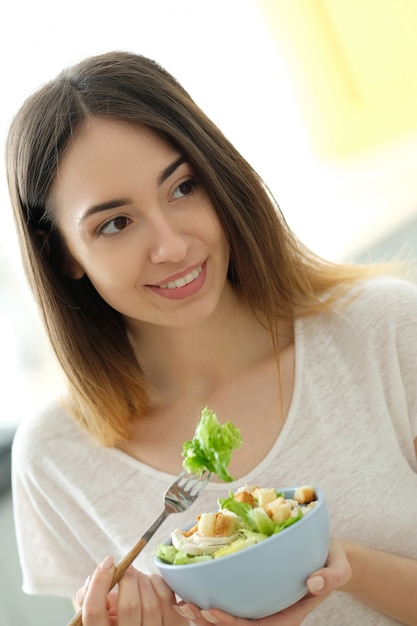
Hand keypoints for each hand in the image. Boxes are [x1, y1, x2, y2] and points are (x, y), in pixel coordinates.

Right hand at [75, 556, 188, 624]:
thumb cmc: (117, 619)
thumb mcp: (100, 613)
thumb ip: (91, 595)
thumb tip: (101, 571)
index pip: (94, 611)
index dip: (99, 582)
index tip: (108, 562)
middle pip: (129, 605)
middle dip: (129, 578)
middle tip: (128, 569)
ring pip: (151, 603)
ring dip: (145, 580)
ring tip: (139, 577)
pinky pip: (168, 600)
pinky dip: (160, 584)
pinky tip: (153, 584)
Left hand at [174, 538, 351, 624]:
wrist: (329, 552)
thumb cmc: (333, 561)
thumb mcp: (340, 567)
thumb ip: (331, 577)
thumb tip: (312, 583)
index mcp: (288, 615)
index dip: (231, 624)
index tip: (210, 611)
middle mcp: (270, 611)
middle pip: (236, 625)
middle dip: (209, 621)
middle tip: (186, 606)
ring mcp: (261, 602)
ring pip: (229, 614)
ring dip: (203, 611)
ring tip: (180, 600)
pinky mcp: (254, 589)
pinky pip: (231, 596)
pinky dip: (210, 593)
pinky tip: (192, 585)